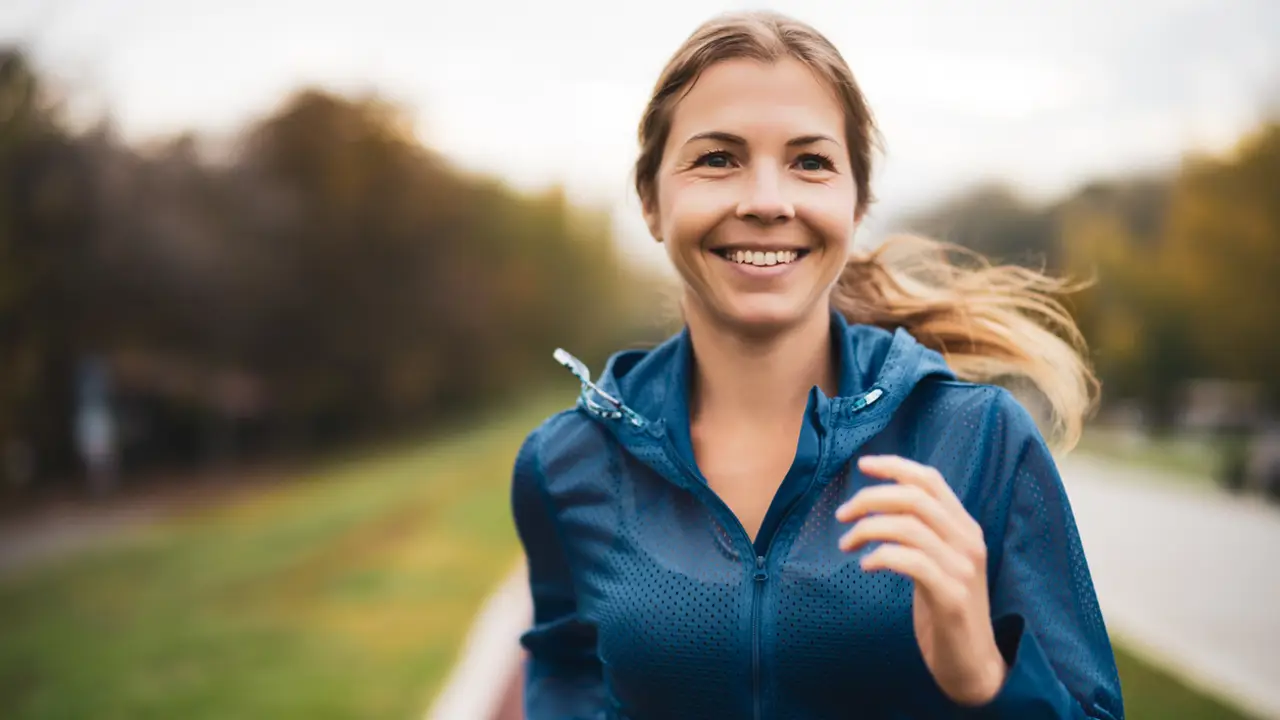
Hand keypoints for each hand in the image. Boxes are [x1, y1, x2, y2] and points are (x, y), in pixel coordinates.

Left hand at [835, 455, 1006, 705]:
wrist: (972, 665)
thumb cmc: (944, 610)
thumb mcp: (936, 561)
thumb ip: (919, 532)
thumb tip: (879, 503)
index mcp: (964, 528)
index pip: (930, 480)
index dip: (895, 467)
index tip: (862, 465)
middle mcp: (968, 541)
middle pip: (914, 497)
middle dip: (870, 498)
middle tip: (842, 514)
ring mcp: (962, 569)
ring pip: (908, 526)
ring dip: (868, 529)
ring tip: (847, 544)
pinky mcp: (951, 596)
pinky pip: (910, 561)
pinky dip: (881, 556)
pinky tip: (866, 567)